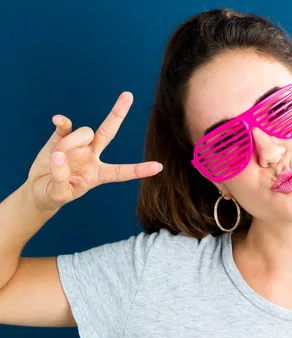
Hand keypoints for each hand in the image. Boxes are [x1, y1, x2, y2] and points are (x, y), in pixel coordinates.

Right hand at [25, 92, 162, 211]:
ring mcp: (78, 144)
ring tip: (56, 158)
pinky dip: (62, 121)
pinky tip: (57, 120)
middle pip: (108, 132)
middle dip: (118, 114)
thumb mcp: (58, 194)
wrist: (38, 189)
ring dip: (69, 144)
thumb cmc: (54, 194)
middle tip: (128, 95)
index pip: (122, 172)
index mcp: (98, 174)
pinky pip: (66, 125)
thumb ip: (60, 178)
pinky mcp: (62, 136)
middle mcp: (92, 156)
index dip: (139, 170)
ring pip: (82, 133)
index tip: (159, 167)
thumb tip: (59, 155)